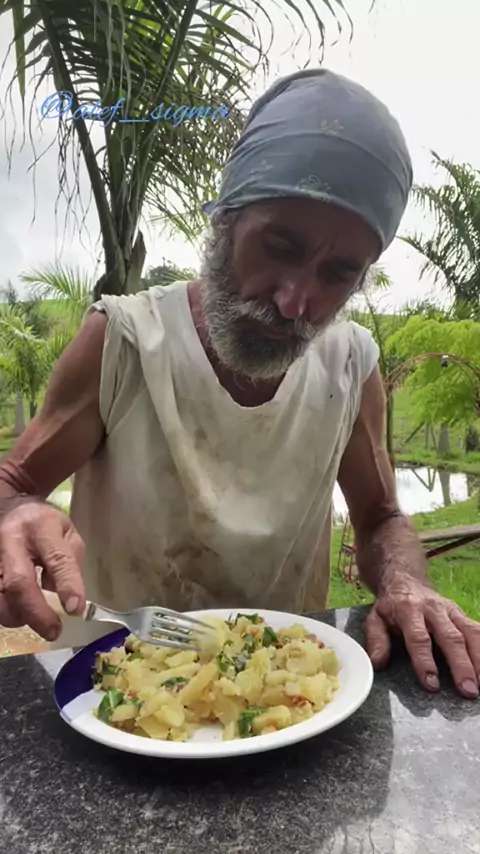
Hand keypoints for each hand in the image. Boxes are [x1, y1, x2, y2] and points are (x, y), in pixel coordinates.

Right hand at [0, 500, 85, 640]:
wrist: (9, 507)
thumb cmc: (43, 524)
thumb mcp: (66, 533)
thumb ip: (68, 564)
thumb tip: (66, 602)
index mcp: (41, 527)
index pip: (56, 558)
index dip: (67, 585)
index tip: (76, 609)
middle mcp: (10, 540)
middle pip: (17, 583)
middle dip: (36, 613)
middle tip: (53, 631)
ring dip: (18, 616)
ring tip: (35, 618)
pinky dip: (6, 612)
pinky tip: (18, 611)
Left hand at [365, 576, 479, 698]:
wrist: (405, 581)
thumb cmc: (391, 607)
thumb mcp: (375, 619)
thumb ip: (376, 640)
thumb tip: (377, 663)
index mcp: (408, 610)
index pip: (419, 638)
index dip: (425, 661)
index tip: (432, 684)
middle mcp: (433, 609)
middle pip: (451, 638)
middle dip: (461, 666)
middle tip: (467, 691)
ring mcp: (451, 611)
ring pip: (470, 633)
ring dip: (479, 659)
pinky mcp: (462, 614)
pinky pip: (478, 629)